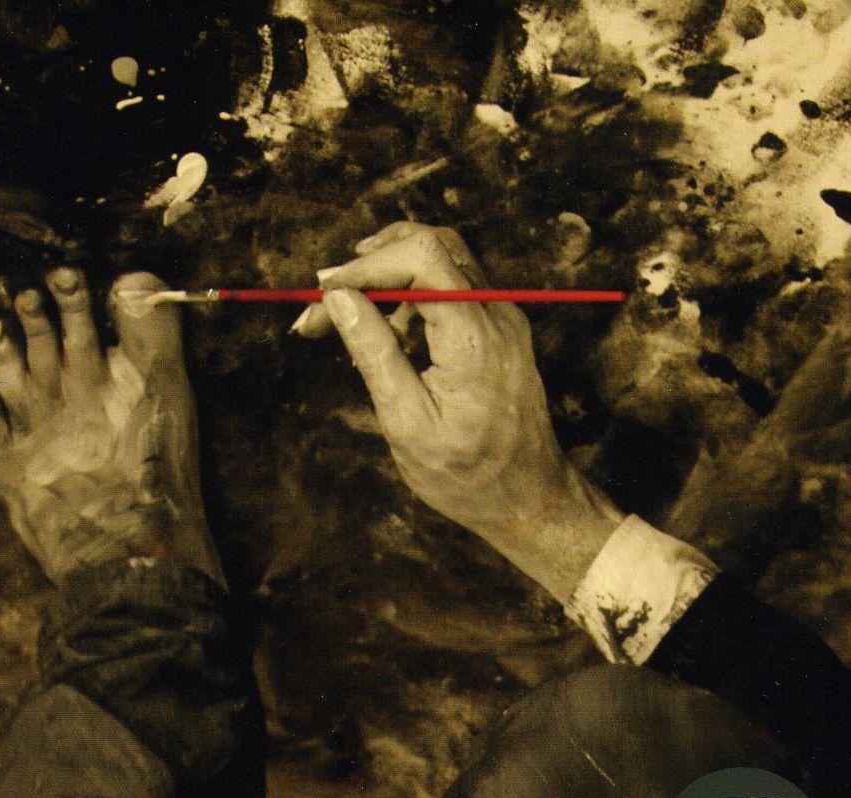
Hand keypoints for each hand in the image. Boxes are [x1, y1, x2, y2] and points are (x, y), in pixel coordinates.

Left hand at [0, 269, 222, 585]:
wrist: (124, 552)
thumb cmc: (159, 482)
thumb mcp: (173, 402)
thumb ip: (156, 339)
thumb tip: (136, 280)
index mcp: (100, 384)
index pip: (82, 326)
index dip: (73, 298)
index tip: (67, 275)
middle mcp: (58, 401)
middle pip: (42, 347)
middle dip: (36, 315)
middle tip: (30, 291)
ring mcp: (27, 434)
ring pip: (8, 378)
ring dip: (2, 350)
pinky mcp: (5, 469)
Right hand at [295, 223, 621, 601]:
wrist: (529, 499)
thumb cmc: (467, 476)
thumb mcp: (406, 421)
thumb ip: (374, 351)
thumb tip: (338, 298)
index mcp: (474, 336)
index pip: (420, 257)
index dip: (364, 267)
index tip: (322, 296)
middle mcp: (498, 315)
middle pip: (435, 244)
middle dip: (373, 261)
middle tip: (328, 298)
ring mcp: (506, 319)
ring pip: (446, 260)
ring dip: (393, 275)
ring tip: (352, 318)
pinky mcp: (503, 331)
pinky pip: (456, 289)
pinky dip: (416, 295)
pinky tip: (389, 332)